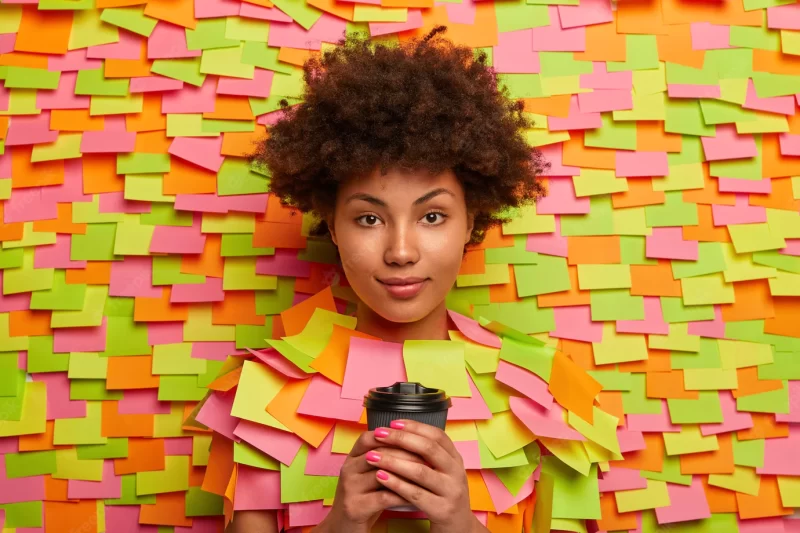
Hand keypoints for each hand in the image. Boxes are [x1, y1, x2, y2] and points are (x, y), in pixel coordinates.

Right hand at [314, 429, 424, 532]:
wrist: (344, 527)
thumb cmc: (364, 497)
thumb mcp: (370, 474)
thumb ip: (385, 458)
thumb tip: (417, 443)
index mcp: (352, 457)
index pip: (370, 437)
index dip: (393, 436)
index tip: (416, 439)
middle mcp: (348, 469)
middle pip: (379, 453)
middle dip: (407, 454)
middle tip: (429, 457)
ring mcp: (350, 488)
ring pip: (382, 474)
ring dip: (407, 474)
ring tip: (426, 475)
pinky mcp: (355, 507)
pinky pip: (383, 497)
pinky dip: (402, 495)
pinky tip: (416, 497)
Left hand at [367, 420, 481, 532]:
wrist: (458, 528)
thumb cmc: (443, 495)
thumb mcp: (443, 472)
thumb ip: (429, 454)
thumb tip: (400, 432)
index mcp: (456, 459)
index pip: (437, 435)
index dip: (415, 427)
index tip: (393, 423)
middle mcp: (456, 473)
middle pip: (428, 449)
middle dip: (401, 439)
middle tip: (379, 434)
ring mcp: (450, 492)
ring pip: (420, 472)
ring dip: (394, 462)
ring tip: (373, 456)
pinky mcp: (441, 510)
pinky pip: (415, 494)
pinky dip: (396, 484)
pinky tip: (380, 477)